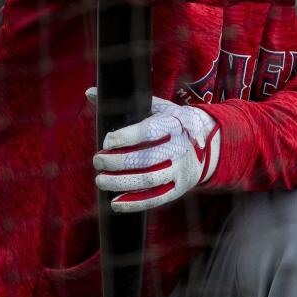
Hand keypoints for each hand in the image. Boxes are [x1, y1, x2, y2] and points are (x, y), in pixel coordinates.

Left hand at [88, 89, 220, 212]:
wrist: (207, 144)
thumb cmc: (171, 123)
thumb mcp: (156, 107)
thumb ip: (124, 102)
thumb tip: (89, 92)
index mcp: (173, 124)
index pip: (148, 132)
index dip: (124, 138)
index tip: (106, 142)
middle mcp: (179, 147)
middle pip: (145, 158)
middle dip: (117, 162)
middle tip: (97, 161)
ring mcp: (180, 169)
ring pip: (149, 180)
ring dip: (121, 183)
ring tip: (100, 181)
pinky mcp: (179, 188)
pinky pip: (156, 198)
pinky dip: (135, 203)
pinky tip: (115, 204)